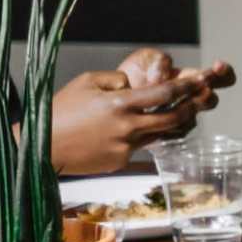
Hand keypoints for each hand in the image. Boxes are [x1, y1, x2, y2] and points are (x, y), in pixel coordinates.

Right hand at [49, 59, 225, 173]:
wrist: (40, 147)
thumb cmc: (61, 109)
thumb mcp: (86, 82)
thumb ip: (117, 79)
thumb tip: (134, 85)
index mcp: (119, 103)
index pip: (164, 93)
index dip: (186, 86)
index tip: (200, 80)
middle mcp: (127, 127)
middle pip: (173, 118)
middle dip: (190, 108)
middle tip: (198, 100)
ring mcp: (124, 147)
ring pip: (160, 135)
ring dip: (171, 125)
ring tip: (176, 113)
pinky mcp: (119, 162)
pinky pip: (139, 147)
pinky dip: (140, 138)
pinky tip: (129, 132)